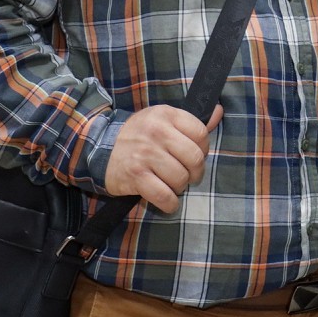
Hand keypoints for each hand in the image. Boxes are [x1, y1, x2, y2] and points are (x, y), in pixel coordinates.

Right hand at [103, 104, 222, 212]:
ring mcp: (145, 154)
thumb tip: (219, 112)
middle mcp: (156, 132)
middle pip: (195, 158)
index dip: (203, 149)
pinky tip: (167, 201)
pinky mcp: (135, 176)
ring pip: (181, 178)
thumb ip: (192, 120)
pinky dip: (170, 204)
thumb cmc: (137, 135)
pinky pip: (164, 196)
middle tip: (187, 176)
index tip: (192, 156)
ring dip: (180, 188)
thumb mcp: (162, 120)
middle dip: (195, 172)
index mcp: (166, 115)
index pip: (200, 133)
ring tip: (172, 185)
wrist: (98, 147)